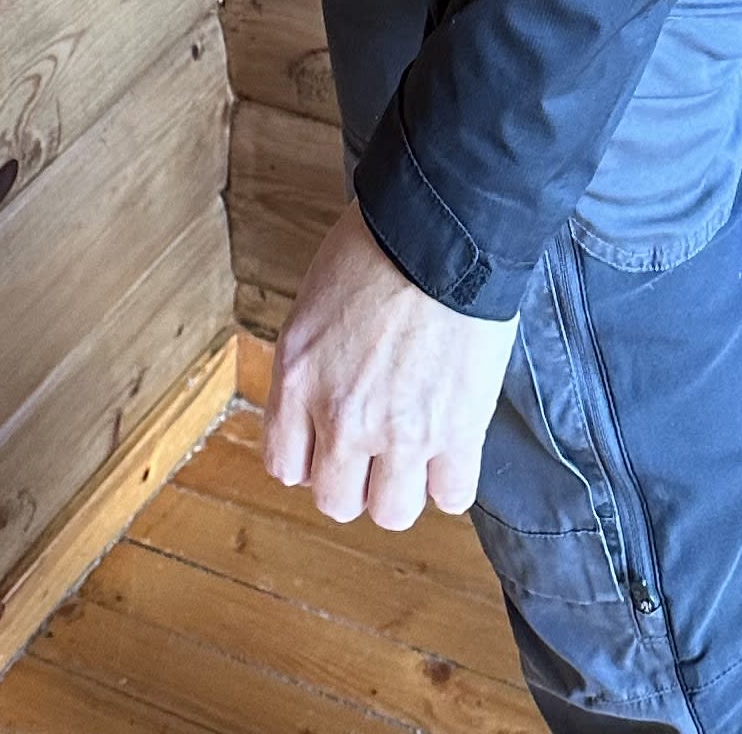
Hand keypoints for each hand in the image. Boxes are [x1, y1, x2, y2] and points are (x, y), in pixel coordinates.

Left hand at [264, 200, 516, 529]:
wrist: (442, 228)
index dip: (311, 460)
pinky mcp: (456, 430)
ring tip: (417, 454)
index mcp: (297, 378)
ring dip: (403, 488)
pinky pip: (452, 496)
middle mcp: (341, 415)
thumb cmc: (378, 246)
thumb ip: (310, 366)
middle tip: (376, 449)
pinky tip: (453, 449)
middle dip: (356, 480)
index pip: (285, 466)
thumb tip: (321, 408)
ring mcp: (400, 430)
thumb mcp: (313, 302)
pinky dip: (452, 480)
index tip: (331, 444)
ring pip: (392, 513)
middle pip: (337, 502)